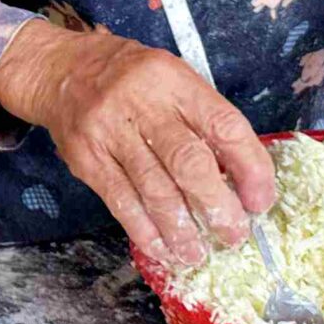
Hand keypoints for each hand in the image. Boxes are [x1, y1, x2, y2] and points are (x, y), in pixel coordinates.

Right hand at [0, 20, 275, 266]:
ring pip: (153, 188)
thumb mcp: (173, 80)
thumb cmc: (132, 79)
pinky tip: (161, 248)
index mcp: (176, 81)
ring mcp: (110, 131)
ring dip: (180, 229)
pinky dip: (144, 229)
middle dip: (216, 205)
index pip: (223, 126)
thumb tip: (239, 179)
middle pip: (188, 161)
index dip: (250, 167)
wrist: (62, 70)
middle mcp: (143, 103)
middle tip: (234, 235)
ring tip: (197, 253)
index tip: (261, 201)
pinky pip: (120, 200)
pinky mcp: (87, 158)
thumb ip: (202, 120)